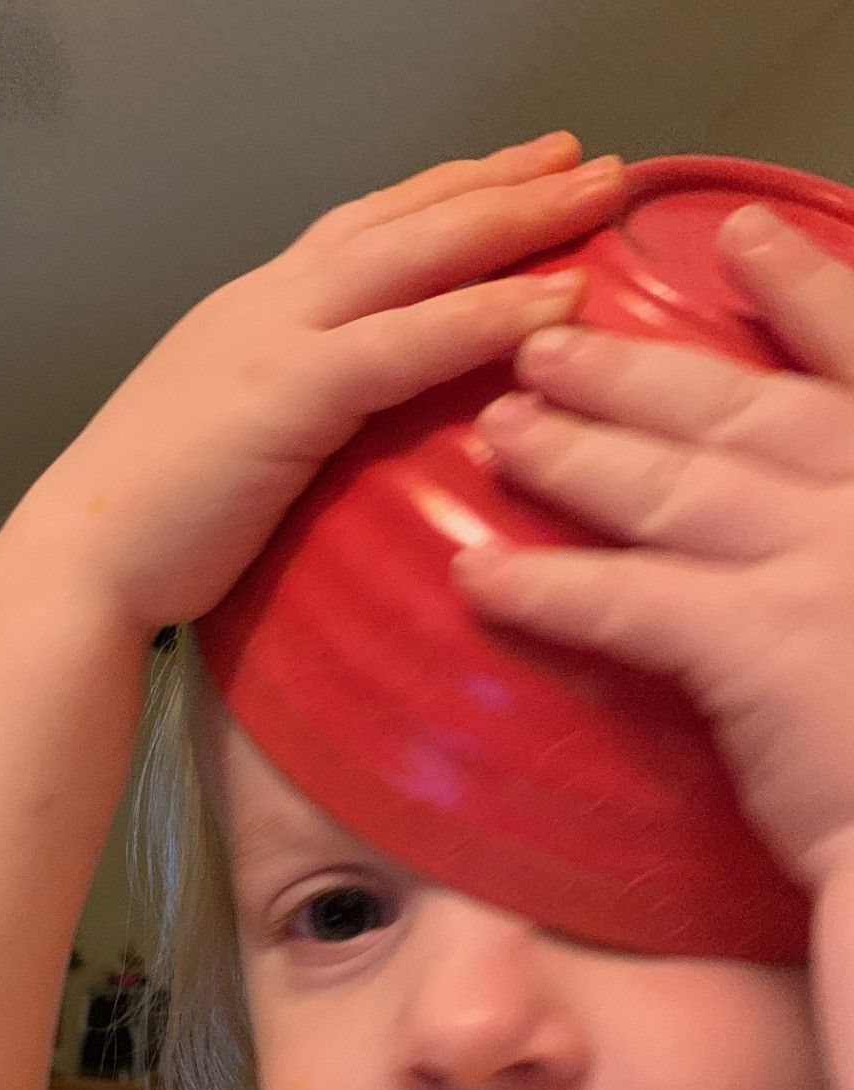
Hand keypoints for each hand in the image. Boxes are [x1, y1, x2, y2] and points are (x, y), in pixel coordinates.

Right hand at [20, 134, 625, 634]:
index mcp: (248, 315)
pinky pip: (406, 342)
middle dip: (498, 184)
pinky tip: (557, 303)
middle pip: (401, 220)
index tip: (514, 178)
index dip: (443, 198)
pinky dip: (485, 316)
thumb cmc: (147, 530)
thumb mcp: (227, 443)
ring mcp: (272, 340)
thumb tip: (342, 429)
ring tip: (597, 198)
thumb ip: (286, 413)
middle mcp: (265, 303)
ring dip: (513, 222)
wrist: (74, 562)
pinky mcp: (285, 395)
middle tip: (584, 159)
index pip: (362, 233)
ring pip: (413, 257)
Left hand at [453, 204, 853, 897]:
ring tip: (498, 432)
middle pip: (739, 414)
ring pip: (675, 488)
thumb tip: (797, 497)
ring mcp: (822, 564)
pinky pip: (632, 602)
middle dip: (632, 373)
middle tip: (542, 346)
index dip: (801, 292)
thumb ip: (853, 518)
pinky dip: (549, 587)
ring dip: (575, 456)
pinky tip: (480, 578)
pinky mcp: (762, 645)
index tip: (737, 236)